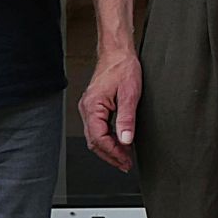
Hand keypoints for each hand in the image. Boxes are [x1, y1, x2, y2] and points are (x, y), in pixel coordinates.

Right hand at [79, 52, 141, 171]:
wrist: (118, 52)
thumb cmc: (122, 67)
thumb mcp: (130, 94)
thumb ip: (127, 119)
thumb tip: (126, 140)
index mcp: (92, 107)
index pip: (99, 139)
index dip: (113, 152)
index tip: (126, 160)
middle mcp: (87, 109)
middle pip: (94, 141)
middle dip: (110, 155)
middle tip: (125, 164)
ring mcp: (89, 108)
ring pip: (95, 136)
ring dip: (109, 148)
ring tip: (124, 157)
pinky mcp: (95, 106)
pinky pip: (98, 128)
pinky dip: (108, 138)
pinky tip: (119, 142)